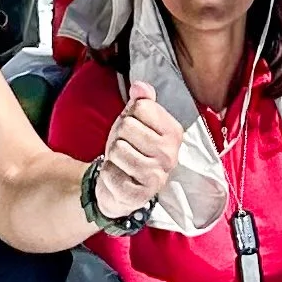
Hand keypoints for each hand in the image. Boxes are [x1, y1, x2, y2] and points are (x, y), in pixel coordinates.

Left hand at [93, 80, 183, 217]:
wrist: (121, 185)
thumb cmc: (131, 148)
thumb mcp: (136, 120)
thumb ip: (141, 100)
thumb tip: (139, 86)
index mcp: (173, 133)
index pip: (141, 105)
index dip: (130, 114)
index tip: (134, 129)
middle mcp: (170, 155)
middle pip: (127, 125)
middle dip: (120, 135)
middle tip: (127, 147)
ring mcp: (156, 177)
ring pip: (118, 148)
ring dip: (113, 155)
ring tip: (123, 162)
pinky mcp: (138, 195)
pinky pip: (110, 172)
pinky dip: (108, 173)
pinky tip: (119, 177)